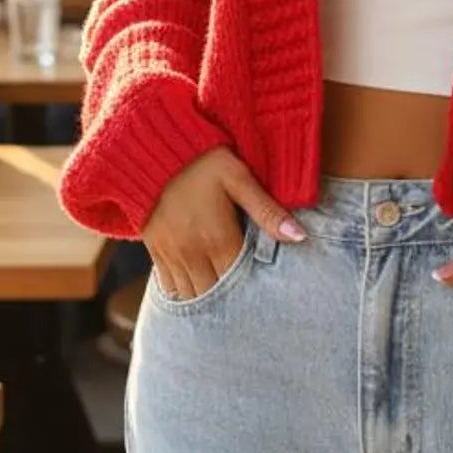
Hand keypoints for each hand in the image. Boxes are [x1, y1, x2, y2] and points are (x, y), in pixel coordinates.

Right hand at [143, 146, 306, 300]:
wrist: (153, 148)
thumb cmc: (202, 160)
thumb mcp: (238, 177)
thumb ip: (267, 210)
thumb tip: (299, 236)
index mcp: (218, 239)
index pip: (240, 283)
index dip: (253, 291)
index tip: (265, 294)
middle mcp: (193, 254)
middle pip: (215, 297)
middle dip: (231, 303)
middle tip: (247, 303)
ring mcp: (171, 255)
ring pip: (192, 298)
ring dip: (208, 303)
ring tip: (226, 304)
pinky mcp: (155, 251)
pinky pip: (170, 288)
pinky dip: (185, 294)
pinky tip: (198, 291)